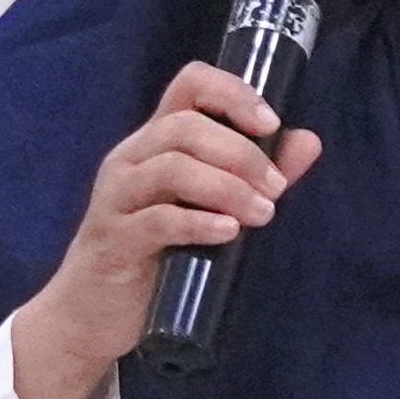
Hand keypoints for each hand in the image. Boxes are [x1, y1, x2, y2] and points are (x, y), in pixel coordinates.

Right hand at [12, 62, 327, 398]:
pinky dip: (199, 222)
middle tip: (275, 189)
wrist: (91, 314)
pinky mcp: (114, 240)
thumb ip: (255, 176)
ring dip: (228, 187)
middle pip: (185, 126)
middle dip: (242, 153)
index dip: (233, 93)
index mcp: (155, 142)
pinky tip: (228, 233)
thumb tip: (307, 142)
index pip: (190, 84)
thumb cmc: (154, 255)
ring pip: (173, 167)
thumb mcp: (208, 209)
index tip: (271, 124)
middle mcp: (131, 158)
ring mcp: (117, 197)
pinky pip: (157, 219)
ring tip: (261, 214)